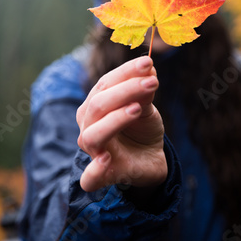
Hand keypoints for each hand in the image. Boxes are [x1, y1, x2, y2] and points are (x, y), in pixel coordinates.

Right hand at [76, 56, 166, 191]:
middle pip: (99, 104)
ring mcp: (93, 150)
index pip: (106, 83)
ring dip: (115, 119)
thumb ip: (143, 90)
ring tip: (138, 109)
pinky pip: (90, 177)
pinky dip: (95, 170)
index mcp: (95, 103)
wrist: (149, 157)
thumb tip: (149, 68)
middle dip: (126, 90)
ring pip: (93, 134)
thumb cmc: (142, 126)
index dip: (126, 72)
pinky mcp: (102, 176)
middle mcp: (88, 124)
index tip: (148, 63)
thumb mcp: (146, 105)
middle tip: (152, 82)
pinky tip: (105, 160)